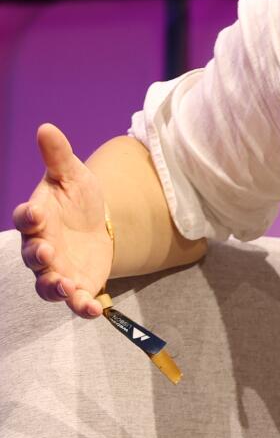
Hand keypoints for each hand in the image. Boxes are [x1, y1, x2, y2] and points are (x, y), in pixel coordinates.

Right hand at [13, 123, 112, 319]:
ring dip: (55, 288)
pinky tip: (95, 309)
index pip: (24, 218)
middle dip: (39, 257)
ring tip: (67, 287)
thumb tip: (46, 127)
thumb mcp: (73, 175)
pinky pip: (75, 300)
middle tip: (49, 254)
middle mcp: (42, 247)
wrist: (98, 222)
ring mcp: (57, 269)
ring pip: (48, 285)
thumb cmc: (77, 197)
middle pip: (32, 256)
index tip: (36, 212)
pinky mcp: (78, 284)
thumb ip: (58, 156)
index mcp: (37, 218)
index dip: (28, 217)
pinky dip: (82, 306)